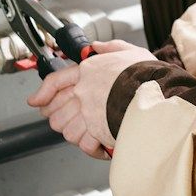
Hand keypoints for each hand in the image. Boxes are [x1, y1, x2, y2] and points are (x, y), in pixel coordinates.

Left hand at [25, 39, 153, 158]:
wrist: (160, 93)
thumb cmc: (149, 74)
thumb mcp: (131, 52)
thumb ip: (111, 48)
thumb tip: (97, 47)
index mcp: (89, 70)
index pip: (55, 81)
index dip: (42, 93)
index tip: (36, 102)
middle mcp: (84, 91)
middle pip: (55, 112)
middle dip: (61, 120)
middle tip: (73, 123)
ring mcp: (88, 112)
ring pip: (67, 131)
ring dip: (78, 136)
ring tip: (91, 135)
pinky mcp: (97, 130)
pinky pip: (85, 145)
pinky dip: (92, 149)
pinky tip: (101, 146)